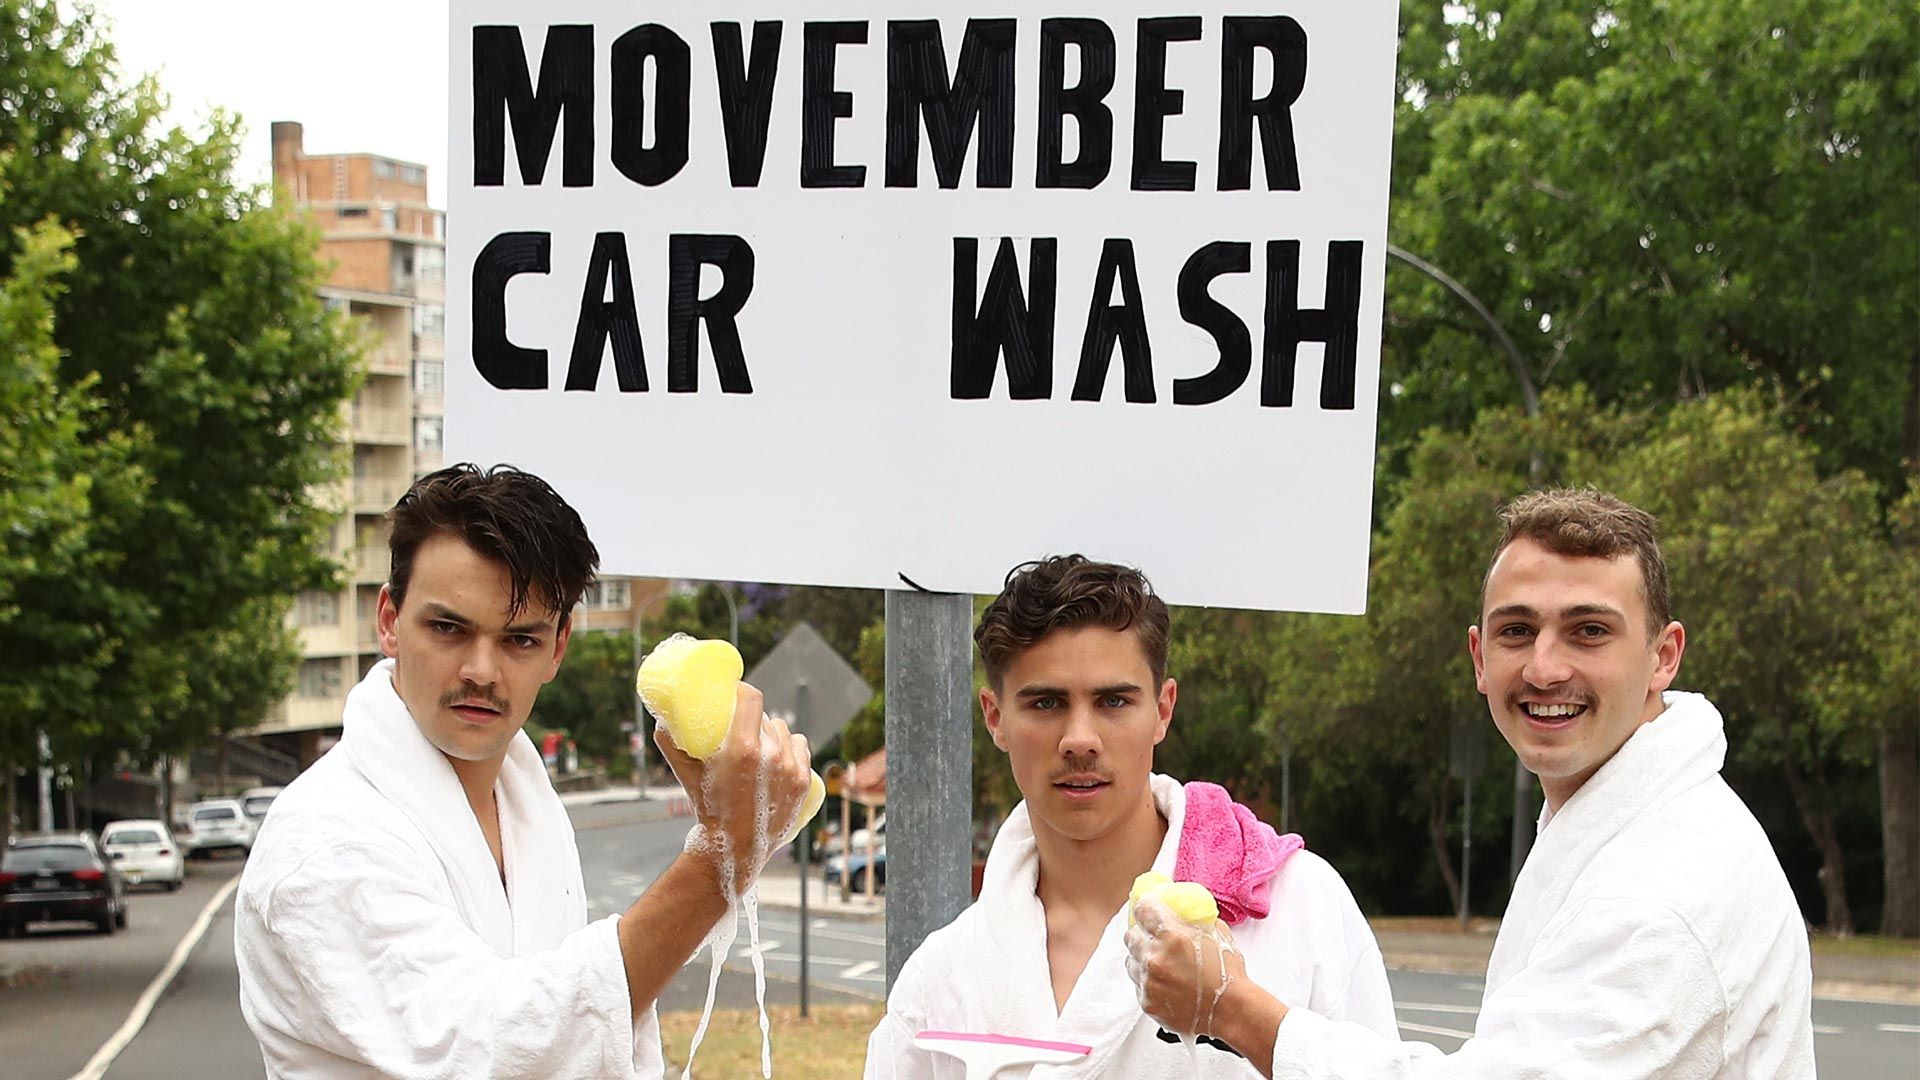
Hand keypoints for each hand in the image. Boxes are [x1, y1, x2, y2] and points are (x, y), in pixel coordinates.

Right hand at [655, 681, 810, 891]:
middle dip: (753, 718)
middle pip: (766, 717)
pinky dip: (790, 746)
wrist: (733, 850)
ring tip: (760, 742)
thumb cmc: (706, 809)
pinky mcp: (803, 782)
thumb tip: (661, 719)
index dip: (743, 690)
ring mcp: (790, 769)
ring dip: (772, 732)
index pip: (753, 698)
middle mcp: (772, 756)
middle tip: (740, 725)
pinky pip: (801, 747)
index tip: (736, 692)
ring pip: (784, 731)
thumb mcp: (685, 774)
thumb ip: (670, 744)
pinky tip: (782, 749)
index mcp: (743, 748)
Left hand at [1124, 894, 1248, 1038]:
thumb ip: (1193, 918)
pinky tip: (1166, 983)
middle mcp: (1155, 957)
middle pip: (1131, 935)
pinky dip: (1148, 982)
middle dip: (1143, 935)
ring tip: (1163, 965)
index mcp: (1171, 935)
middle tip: (1155, 939)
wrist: (1232, 1011)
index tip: (1148, 910)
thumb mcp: (1216, 933)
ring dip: (1143, 959)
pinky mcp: (1147, 1002)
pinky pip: (1138, 984)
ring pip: (1132, 961)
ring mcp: (1149, 981)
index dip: (1146, 908)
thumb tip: (1179, 908)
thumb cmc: (1228, 974)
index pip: (1142, 909)